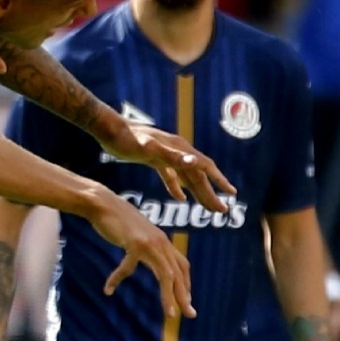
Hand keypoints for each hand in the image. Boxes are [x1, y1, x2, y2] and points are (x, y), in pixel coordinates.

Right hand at [85, 192, 193, 321]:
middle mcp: (161, 242)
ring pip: (166, 274)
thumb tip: (147, 258)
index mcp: (163, 241)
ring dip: (169, 296)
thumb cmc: (117, 220)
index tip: (187, 301)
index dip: (186, 284)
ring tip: (170, 314)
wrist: (103, 203)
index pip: (182, 265)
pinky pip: (128, 267)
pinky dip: (117, 278)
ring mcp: (149, 242)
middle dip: (185, 295)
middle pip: (178, 273)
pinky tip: (108, 288)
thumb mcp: (137, 235)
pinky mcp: (135, 243)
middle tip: (191, 314)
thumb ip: (145, 246)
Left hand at [107, 123, 235, 212]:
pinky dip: (176, 187)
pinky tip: (180, 198)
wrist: (108, 129)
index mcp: (180, 149)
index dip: (219, 181)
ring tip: (208, 207)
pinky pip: (171, 176)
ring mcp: (166, 155)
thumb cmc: (128, 139)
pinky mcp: (154, 159)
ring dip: (198, 192)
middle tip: (222, 211)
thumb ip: (172, 156)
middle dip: (211, 193)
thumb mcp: (150, 149)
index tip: (231, 194)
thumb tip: (195, 162)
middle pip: (198, 175)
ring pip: (187, 177)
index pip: (205, 167)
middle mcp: (177, 151)